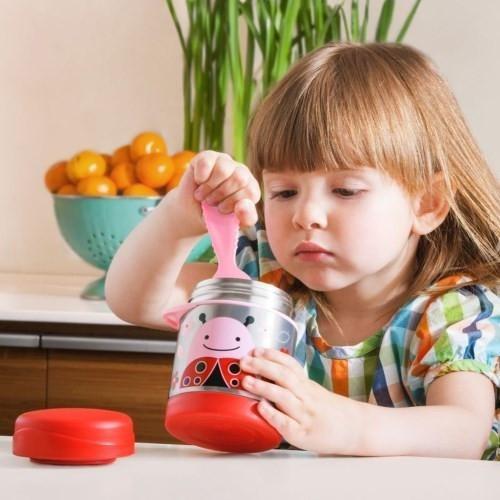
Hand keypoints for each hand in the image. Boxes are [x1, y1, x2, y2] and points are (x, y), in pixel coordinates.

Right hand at [173, 150, 260, 230]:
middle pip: (239, 179)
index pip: (251, 192)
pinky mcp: (208, 156)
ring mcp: (225, 162)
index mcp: (251, 189)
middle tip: (211, 202)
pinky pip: (207, 162)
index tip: (222, 210)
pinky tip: (199, 183)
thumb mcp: (233, 224)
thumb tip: (243, 205)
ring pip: (223, 169)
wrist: (191, 212)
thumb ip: (246, 218)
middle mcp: (242, 172)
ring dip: (209, 188)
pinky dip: (200, 177)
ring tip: (203, 195)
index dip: (233, 203)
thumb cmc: (214, 217)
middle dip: (220, 196)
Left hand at [240, 348, 363, 454]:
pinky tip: (260, 408)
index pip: (289, 364)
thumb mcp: (313, 391)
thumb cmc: (329, 411)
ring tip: (246, 381)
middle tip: (244, 362)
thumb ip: (293, 383)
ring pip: (283, 397)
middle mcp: (306, 396)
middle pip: (284, 376)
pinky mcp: (303, 434)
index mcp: (307, 384)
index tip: (255, 350)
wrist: (356, 430)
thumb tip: (265, 370)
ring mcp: (305, 415)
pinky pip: (285, 423)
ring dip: (263, 387)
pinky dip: (272, 414)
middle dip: (262, 366)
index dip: (271, 355)